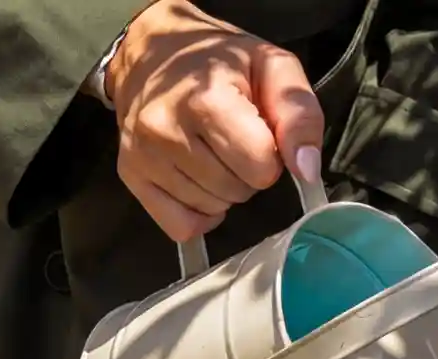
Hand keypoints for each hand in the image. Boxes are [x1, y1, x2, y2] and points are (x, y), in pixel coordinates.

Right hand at [107, 0, 324, 242]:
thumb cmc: (219, 61)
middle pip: (237, 190)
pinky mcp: (130, 175)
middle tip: (233, 139)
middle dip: (246, 172)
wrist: (150, 52)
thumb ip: (299, 114)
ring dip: (222, 190)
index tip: (259, 132)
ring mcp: (143, 155)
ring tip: (212, 151)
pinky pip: (181, 227)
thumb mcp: (272, 67)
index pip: (260, 165)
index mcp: (206, 99)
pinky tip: (197, 181)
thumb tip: (307, 170)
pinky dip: (198, 214)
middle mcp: (167, 129)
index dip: (271, 155)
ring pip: (211, 208)